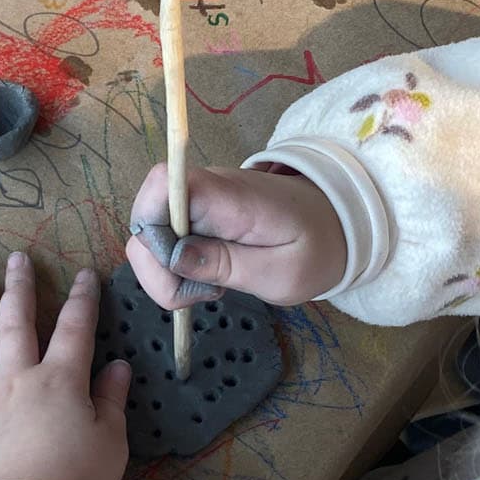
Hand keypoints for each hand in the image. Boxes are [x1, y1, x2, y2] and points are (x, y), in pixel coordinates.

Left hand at [0, 253, 130, 479]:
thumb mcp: (111, 442)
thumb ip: (111, 400)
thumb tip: (117, 365)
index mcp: (59, 381)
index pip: (74, 329)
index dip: (81, 300)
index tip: (84, 276)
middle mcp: (15, 379)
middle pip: (17, 323)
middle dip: (19, 288)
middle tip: (17, 259)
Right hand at [124, 165, 346, 309]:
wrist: (336, 223)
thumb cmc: (316, 248)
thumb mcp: (282, 274)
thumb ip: (228, 265)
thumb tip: (174, 257)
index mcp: (229, 197)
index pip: (162, 185)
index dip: (153, 231)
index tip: (183, 270)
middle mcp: (204, 189)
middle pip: (144, 217)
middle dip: (156, 268)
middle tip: (201, 294)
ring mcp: (196, 201)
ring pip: (148, 233)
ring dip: (165, 272)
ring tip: (210, 287)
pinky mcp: (194, 215)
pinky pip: (163, 239)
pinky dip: (174, 267)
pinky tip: (207, 278)